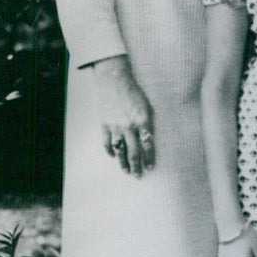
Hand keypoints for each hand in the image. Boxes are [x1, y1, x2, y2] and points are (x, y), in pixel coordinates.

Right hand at [90, 55, 154, 176]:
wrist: (114, 80)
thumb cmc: (134, 92)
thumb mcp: (147, 107)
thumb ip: (148, 124)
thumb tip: (148, 141)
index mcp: (143, 121)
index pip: (148, 145)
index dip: (150, 158)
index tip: (151, 167)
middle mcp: (129, 126)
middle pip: (134, 152)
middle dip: (137, 166)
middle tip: (138, 176)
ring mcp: (116, 126)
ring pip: (120, 150)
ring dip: (123, 163)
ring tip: (126, 171)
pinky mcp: (105, 124)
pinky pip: (107, 142)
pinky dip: (110, 151)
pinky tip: (113, 157)